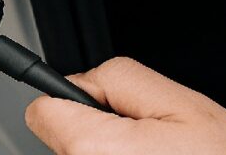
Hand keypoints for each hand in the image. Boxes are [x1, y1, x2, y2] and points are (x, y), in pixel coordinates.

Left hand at [26, 57, 225, 153]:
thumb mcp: (184, 104)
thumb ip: (120, 78)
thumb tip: (78, 80)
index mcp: (93, 150)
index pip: (41, 110)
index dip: (73, 100)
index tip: (101, 107)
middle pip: (65, 138)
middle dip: (101, 130)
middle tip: (156, 140)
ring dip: (116, 154)